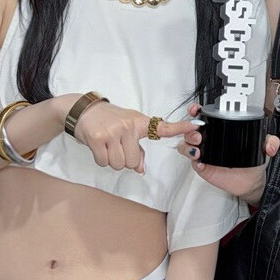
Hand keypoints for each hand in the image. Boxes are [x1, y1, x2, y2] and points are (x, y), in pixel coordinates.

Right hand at [73, 102, 193, 174]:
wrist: (83, 110)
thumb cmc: (108, 120)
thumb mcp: (127, 129)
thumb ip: (136, 149)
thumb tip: (139, 169)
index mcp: (139, 122)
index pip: (163, 127)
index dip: (180, 128)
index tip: (196, 127)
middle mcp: (128, 126)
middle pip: (133, 161)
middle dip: (124, 159)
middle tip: (117, 146)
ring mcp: (112, 132)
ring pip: (119, 164)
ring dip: (112, 160)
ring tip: (108, 145)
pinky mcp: (97, 138)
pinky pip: (104, 162)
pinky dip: (101, 159)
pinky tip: (99, 146)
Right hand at [176, 105, 278, 201]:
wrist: (252, 181)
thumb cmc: (253, 160)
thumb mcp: (263, 147)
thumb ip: (270, 142)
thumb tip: (270, 145)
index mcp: (221, 129)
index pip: (203, 116)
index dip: (196, 110)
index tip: (196, 109)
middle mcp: (210, 139)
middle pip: (190, 129)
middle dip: (189, 128)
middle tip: (199, 132)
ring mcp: (205, 153)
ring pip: (186, 145)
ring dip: (188, 144)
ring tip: (198, 149)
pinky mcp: (204, 167)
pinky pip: (192, 162)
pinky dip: (194, 161)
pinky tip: (201, 161)